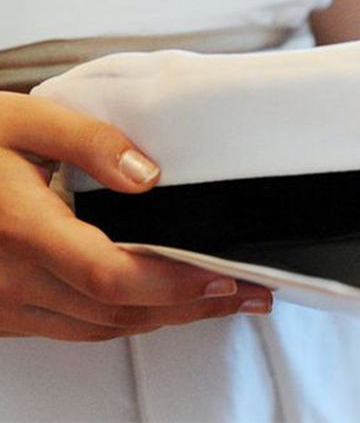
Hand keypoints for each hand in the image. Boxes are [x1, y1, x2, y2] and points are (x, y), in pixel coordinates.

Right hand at [0, 91, 271, 341]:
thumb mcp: (22, 121)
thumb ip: (91, 144)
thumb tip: (149, 176)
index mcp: (21, 229)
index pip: (112, 275)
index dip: (175, 284)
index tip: (225, 278)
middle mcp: (12, 280)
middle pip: (120, 310)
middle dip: (192, 306)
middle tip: (245, 296)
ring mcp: (4, 304)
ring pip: (101, 327)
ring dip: (166, 317)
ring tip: (216, 303)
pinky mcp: (2, 311)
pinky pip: (76, 328)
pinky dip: (126, 319)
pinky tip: (155, 305)